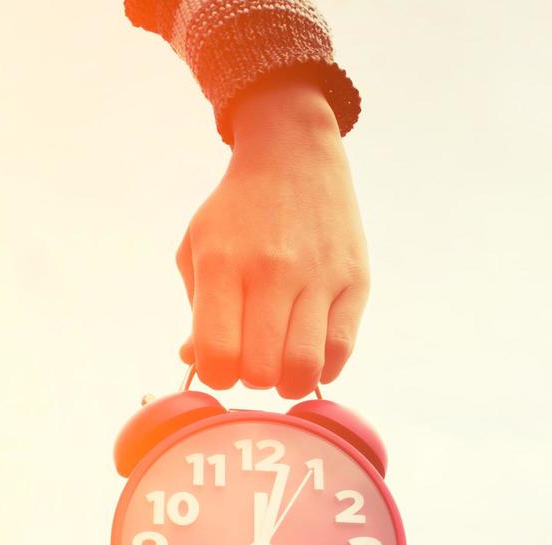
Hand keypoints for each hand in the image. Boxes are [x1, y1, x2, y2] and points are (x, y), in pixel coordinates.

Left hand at [176, 76, 370, 398]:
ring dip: (289, 382)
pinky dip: (323, 367)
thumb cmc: (238, 212)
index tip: (221, 363)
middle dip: (252, 380)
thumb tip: (196, 363)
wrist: (295, 156)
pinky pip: (341, 349)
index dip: (216, 375)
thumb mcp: (199, 248)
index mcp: (223, 263)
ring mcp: (319, 276)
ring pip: (305, 366)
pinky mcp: (355, 281)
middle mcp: (273, 271)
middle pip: (261, 370)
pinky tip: (309, 353)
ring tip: (282, 366)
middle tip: (253, 360)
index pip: (218, 355)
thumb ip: (196, 311)